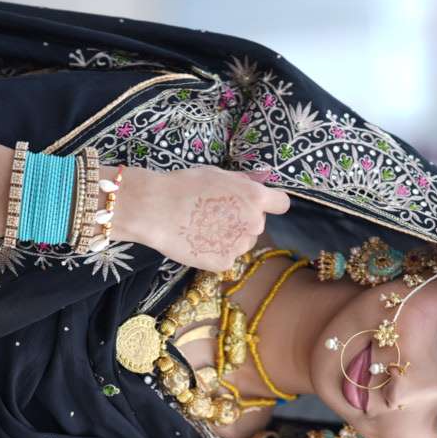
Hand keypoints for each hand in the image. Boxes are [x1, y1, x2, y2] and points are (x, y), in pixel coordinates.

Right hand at [110, 165, 290, 273]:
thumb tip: (259, 182)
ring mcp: (239, 246)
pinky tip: (197, 242)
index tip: (256, 205)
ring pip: (242, 243)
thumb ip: (242, 181)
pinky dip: (215, 253)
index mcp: (255, 198)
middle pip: (257, 225)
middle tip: (215, 215)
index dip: (270, 204)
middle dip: (243, 220)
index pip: (281, 204)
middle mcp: (253, 223)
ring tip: (202, 229)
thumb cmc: (184, 185)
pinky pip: (226, 258)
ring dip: (230, 238)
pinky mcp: (223, 263)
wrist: (155, 209)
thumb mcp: (217, 174)